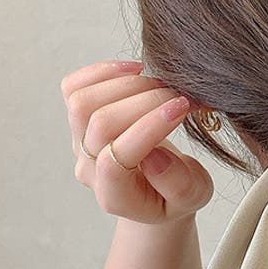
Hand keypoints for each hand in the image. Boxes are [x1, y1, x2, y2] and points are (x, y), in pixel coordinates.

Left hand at [61, 59, 214, 223]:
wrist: (158, 190)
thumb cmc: (177, 196)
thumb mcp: (193, 198)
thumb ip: (178, 185)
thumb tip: (154, 156)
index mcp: (115, 196)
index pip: (115, 160)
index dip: (148, 128)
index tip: (182, 107)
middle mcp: (89, 169)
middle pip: (100, 124)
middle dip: (145, 100)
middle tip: (180, 94)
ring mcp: (80, 142)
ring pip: (82, 101)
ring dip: (125, 83)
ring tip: (160, 84)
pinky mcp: (80, 119)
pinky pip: (74, 87)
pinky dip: (102, 72)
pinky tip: (135, 70)